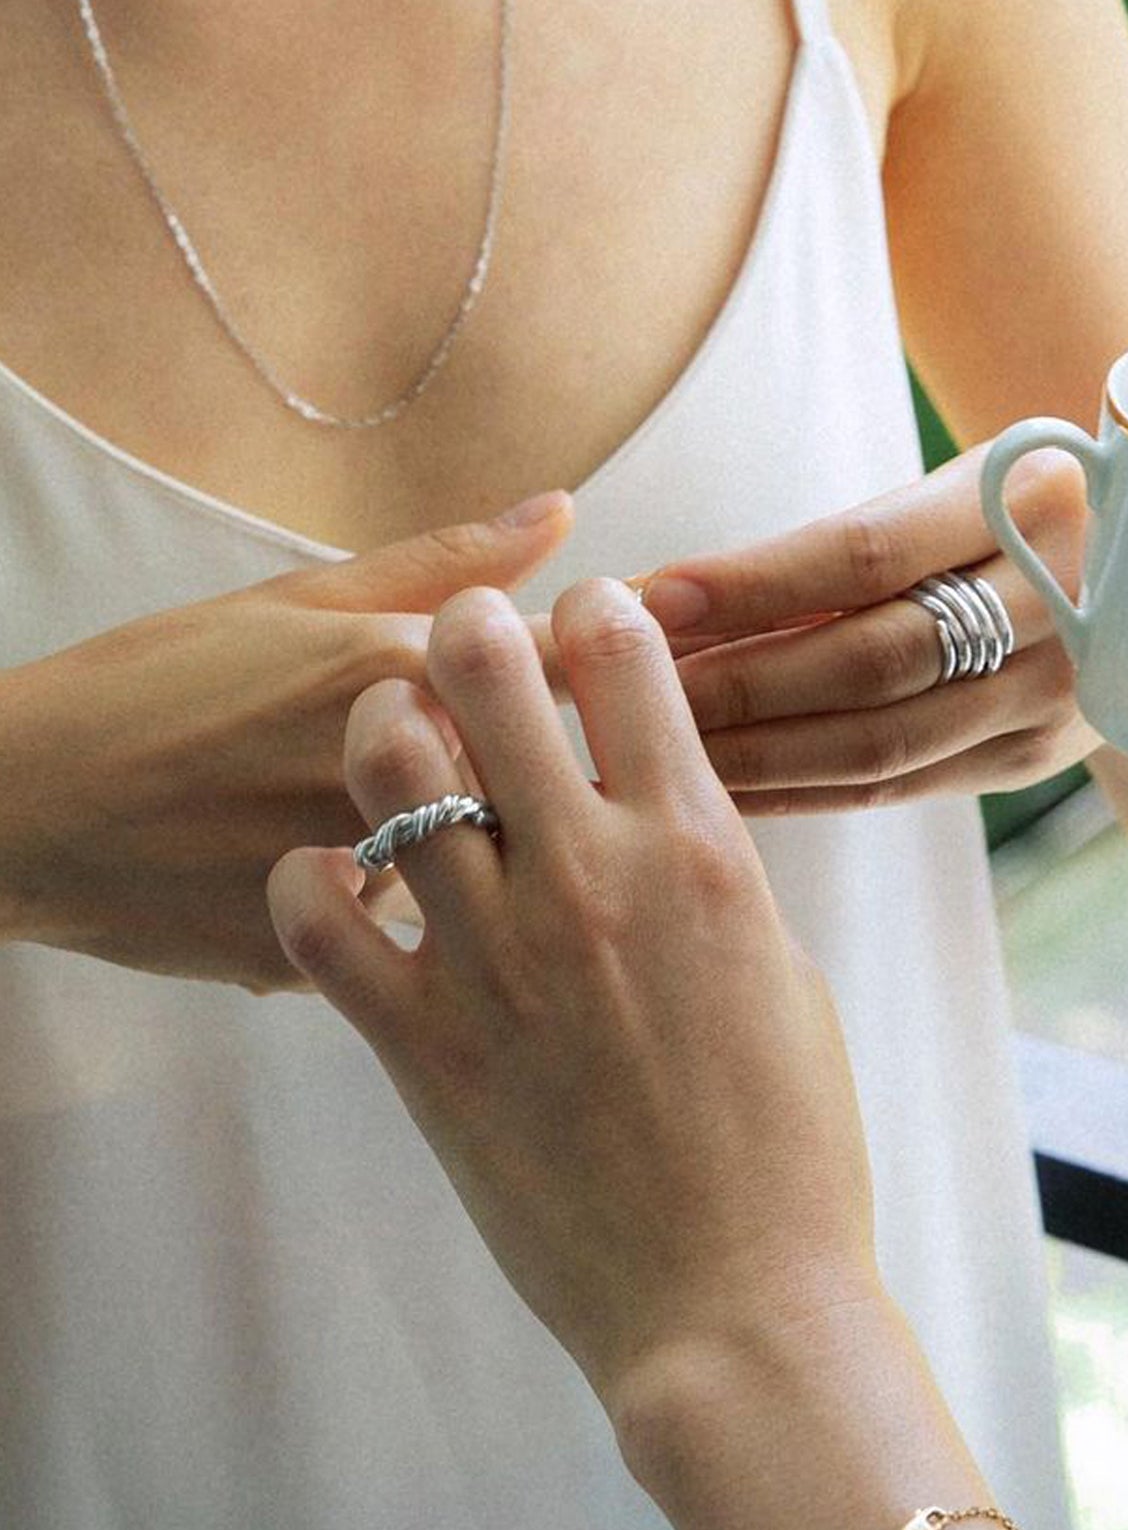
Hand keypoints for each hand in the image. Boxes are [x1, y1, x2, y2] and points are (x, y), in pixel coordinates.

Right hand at [0, 493, 571, 988]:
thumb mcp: (293, 603)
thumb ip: (442, 564)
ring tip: (370, 846)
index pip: (567, 668)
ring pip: (483, 877)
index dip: (598, 681)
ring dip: (480, 864)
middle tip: (496, 782)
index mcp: (397, 669)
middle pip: (546, 786)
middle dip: (546, 786)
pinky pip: (416, 946)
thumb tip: (565, 514)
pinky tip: (352, 904)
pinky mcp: (333, 962)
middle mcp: (400, 776)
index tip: (613, 687)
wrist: (27, 809)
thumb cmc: (155, 689)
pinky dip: (407, 923)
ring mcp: (363, 882)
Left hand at [267, 578, 882, 1421]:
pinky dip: (312, 884)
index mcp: (699, 850)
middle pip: (485, 667)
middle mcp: (590, 877)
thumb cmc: (785, 1148)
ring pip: (384, 764)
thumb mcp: (779, 973)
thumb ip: (708, 867)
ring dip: (383, 740)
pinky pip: (311, 913)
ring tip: (398, 772)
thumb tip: (655, 801)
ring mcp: (495, 958)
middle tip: (463, 662)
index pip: (622, 647)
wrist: (731, 1300)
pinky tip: (347, 895)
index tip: (578, 636)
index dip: (592, 616)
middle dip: (467, 635)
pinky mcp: (419, 1044)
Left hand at [636, 448, 1099, 810]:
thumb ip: (841, 545)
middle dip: (739, 680)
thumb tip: (662, 601)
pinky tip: (715, 790)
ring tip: (651, 750)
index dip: (755, 581)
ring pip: (878, 741)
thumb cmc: (1006, 519)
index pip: (870, 553)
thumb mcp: (953, 490)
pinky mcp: (1027, 762)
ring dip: (753, 750)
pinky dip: (796, 792)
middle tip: (626, 696)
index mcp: (1034, 503)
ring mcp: (1050, 700)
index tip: (651, 597)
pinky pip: (891, 789)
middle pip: (871, 659)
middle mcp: (1058, 607)